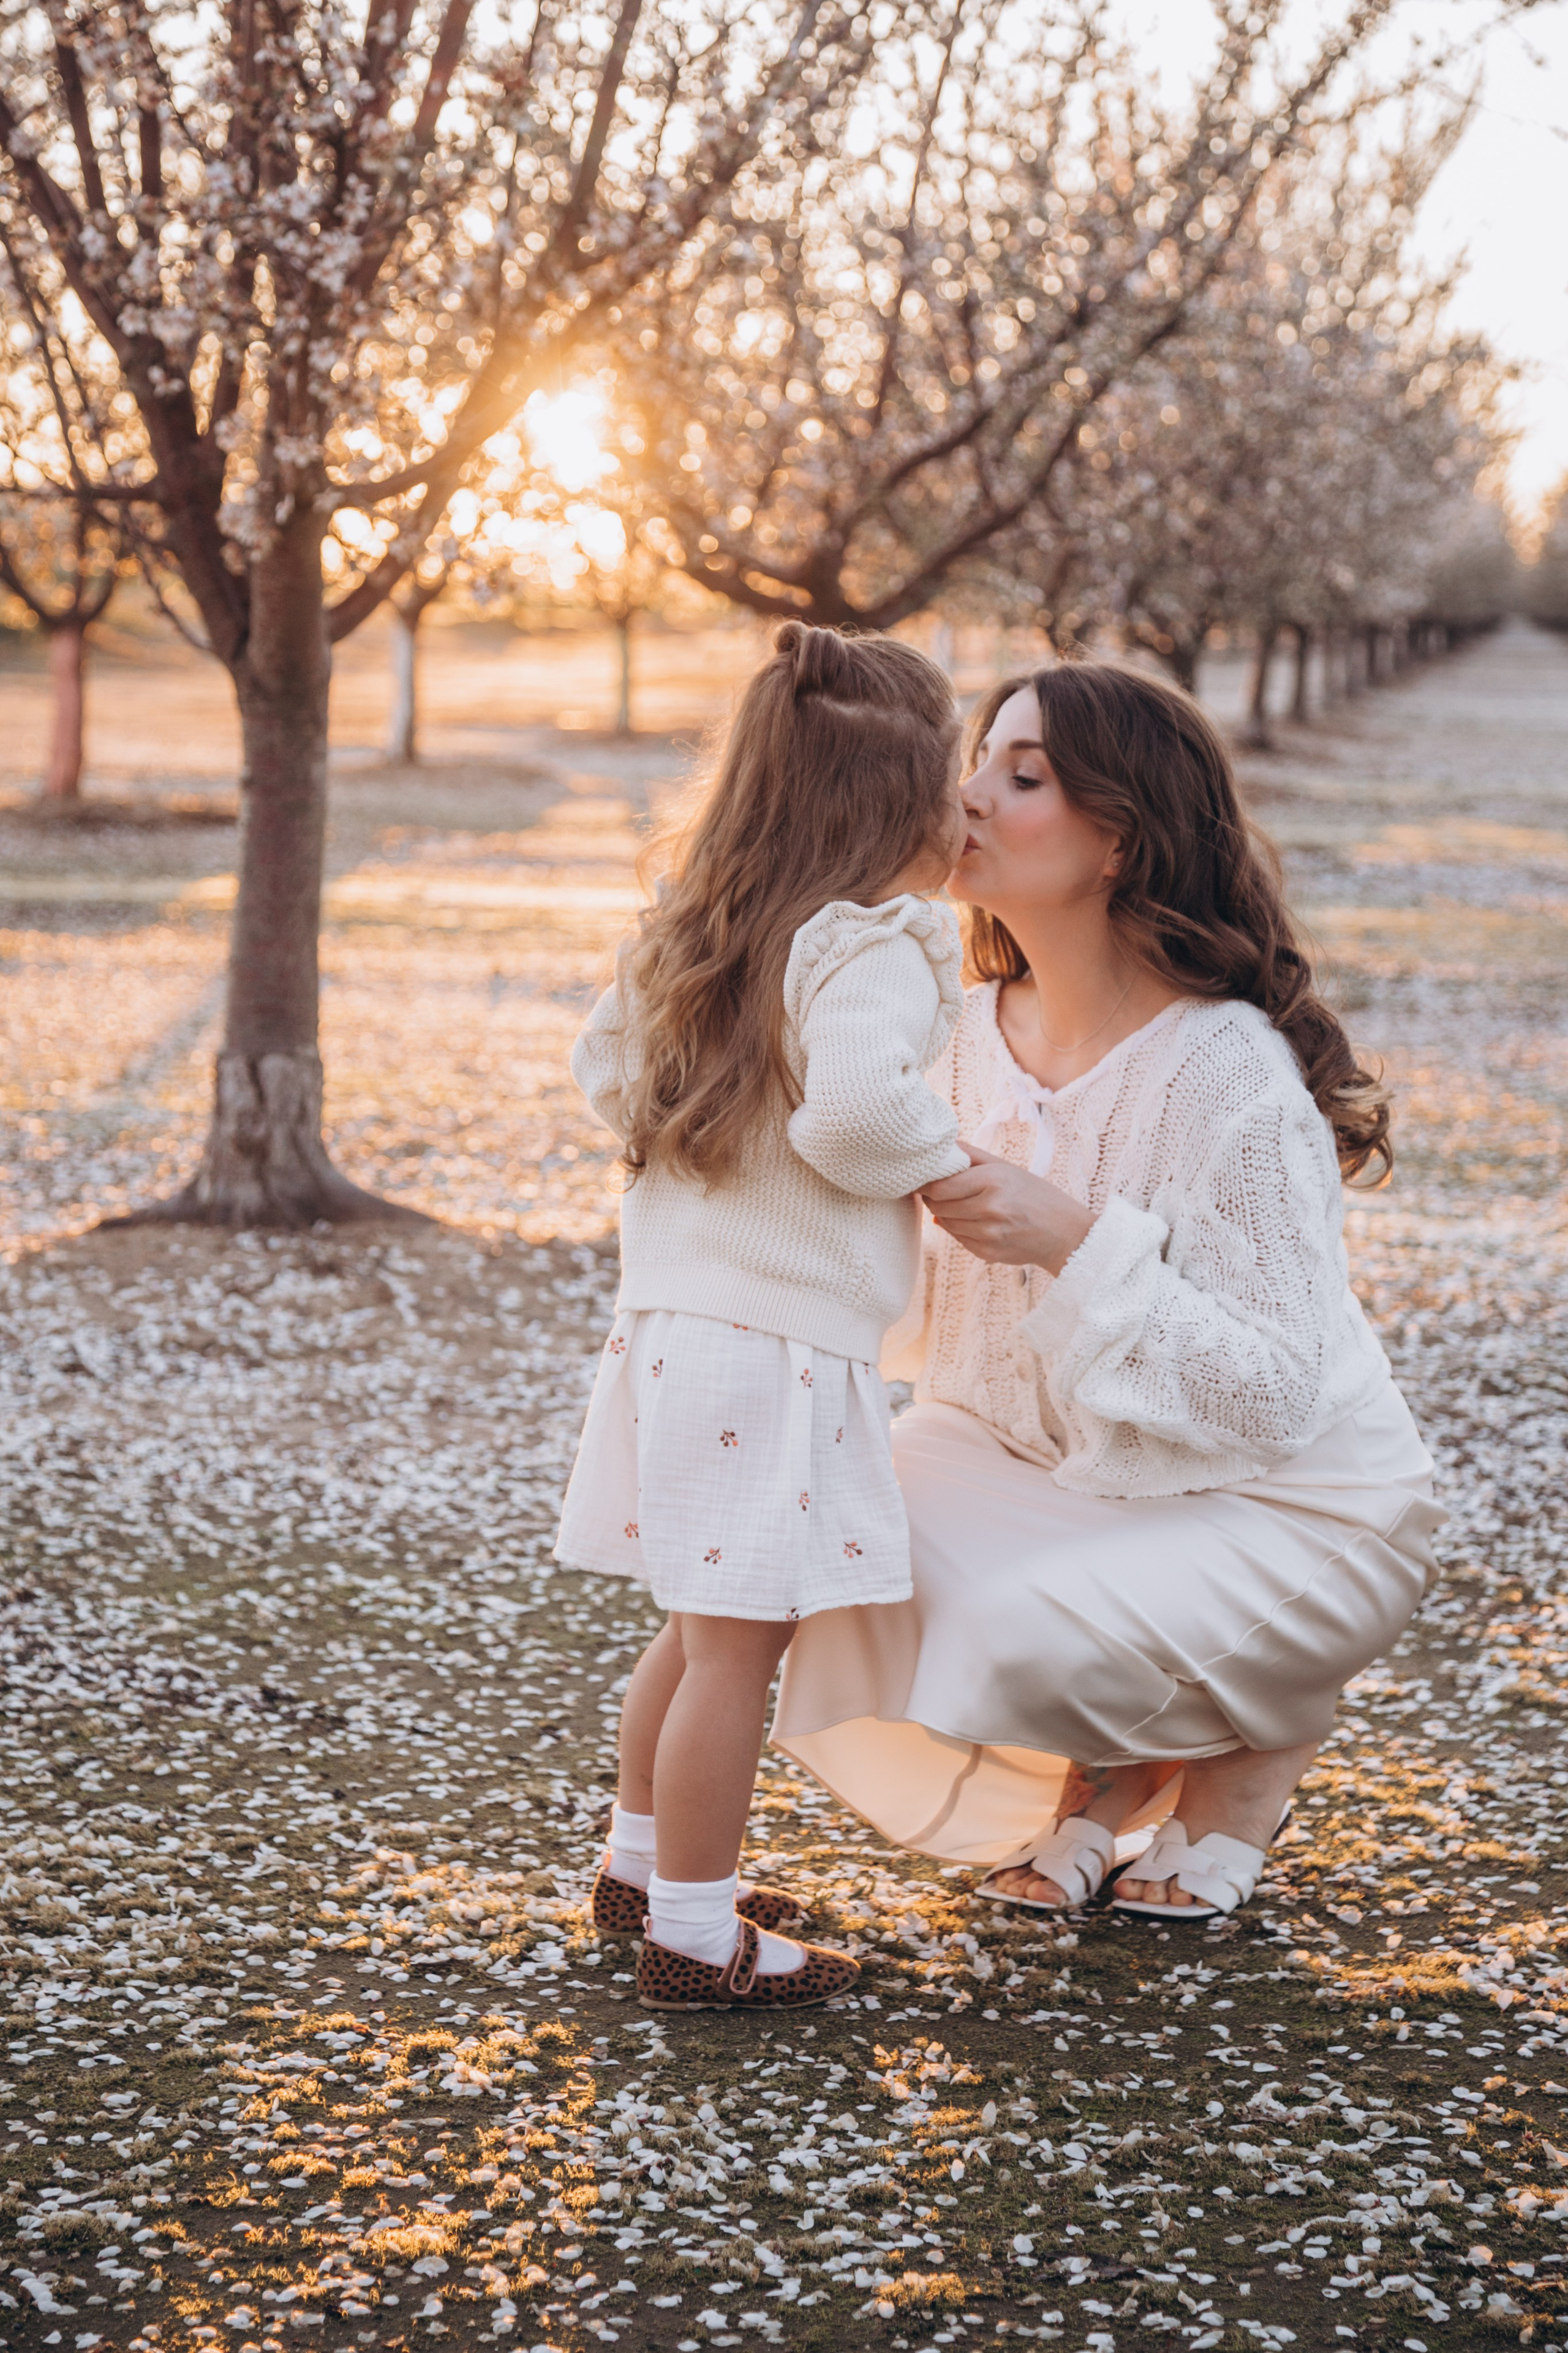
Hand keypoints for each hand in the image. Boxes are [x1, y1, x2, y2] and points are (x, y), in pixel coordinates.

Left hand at [920, 1141, 1094, 1274]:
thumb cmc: (1034, 1194)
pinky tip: (975, 1222)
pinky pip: (958, 1239)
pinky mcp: (987, 1253)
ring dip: (946, 1214)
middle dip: (933, 1199)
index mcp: (993, 1181)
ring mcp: (988, 1234)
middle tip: (937, 1192)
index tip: (922, 1180)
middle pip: (939, 1206)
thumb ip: (970, 1156)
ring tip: (962, 1205)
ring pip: (946, 1223)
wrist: (1063, 1232)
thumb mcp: (1006, 1167)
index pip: (940, 1187)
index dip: (925, 1185)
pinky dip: (959, 1229)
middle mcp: (989, 1209)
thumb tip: (938, 1153)